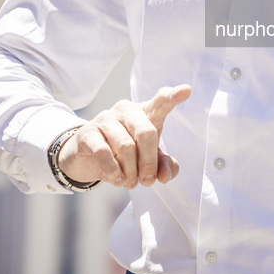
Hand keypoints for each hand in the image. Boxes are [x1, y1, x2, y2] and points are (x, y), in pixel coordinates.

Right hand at [57, 84, 190, 188]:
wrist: (86, 156)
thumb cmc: (123, 153)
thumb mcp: (147, 160)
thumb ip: (162, 165)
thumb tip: (164, 176)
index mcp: (145, 113)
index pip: (161, 101)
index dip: (173, 96)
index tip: (187, 90)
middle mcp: (126, 110)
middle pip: (147, 133)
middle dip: (149, 162)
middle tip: (147, 181)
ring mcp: (106, 118)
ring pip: (126, 146)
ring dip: (131, 172)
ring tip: (130, 183)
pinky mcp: (88, 132)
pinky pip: (104, 152)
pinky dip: (113, 171)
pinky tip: (116, 179)